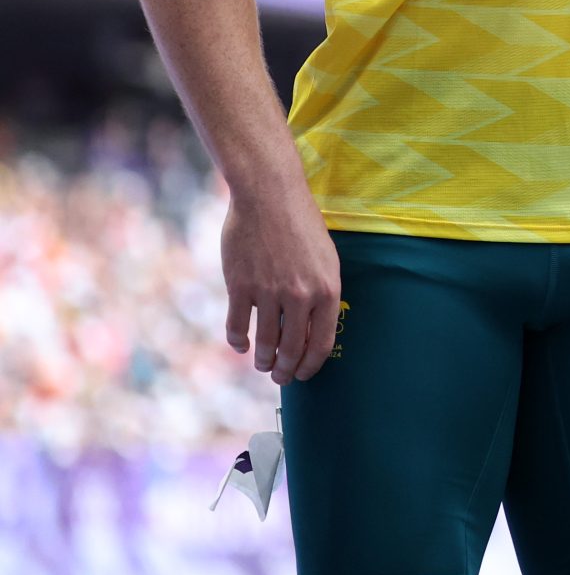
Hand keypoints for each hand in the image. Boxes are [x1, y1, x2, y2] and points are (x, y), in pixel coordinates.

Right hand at [221, 184, 342, 383]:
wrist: (270, 196)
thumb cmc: (302, 226)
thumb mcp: (326, 259)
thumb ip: (321, 293)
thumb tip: (314, 327)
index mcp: (327, 290)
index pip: (321, 343)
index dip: (311, 365)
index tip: (304, 374)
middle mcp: (299, 296)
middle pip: (292, 348)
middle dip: (286, 370)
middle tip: (281, 377)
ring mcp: (268, 293)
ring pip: (265, 342)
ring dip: (264, 360)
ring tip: (264, 365)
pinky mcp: (240, 287)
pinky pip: (238, 327)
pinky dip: (239, 342)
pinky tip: (242, 345)